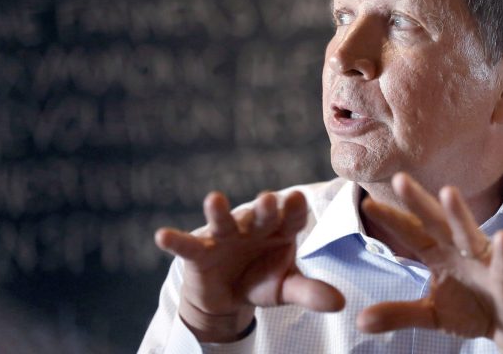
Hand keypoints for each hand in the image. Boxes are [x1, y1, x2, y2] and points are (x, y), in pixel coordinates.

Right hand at [155, 190, 344, 342]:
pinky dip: (175, 240)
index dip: (293, 210)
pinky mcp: (199, 252)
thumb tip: (341, 303)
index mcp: (279, 229)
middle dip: (263, 207)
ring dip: (219, 211)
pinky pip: (187, 245)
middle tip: (268, 199)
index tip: (297, 201)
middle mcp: (252, 226)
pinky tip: (162, 235)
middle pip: (260, 214)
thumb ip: (310, 292)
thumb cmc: (262, 281)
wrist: (228, 296)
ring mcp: (224, 236)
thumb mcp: (286, 288)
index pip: (291, 217)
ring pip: (223, 220)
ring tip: (214, 199)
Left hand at [357, 173, 502, 353]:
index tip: (366, 203)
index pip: (410, 233)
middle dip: (418, 201)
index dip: (391, 219)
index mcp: (438, 254)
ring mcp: (484, 261)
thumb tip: (360, 322)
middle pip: (434, 222)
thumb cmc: (471, 309)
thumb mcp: (430, 314)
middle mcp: (458, 249)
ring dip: (459, 214)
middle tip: (399, 179)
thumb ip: (398, 313)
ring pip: (468, 234)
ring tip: (448, 192)